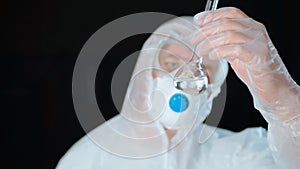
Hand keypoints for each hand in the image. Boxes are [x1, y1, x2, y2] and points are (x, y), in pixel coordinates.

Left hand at [191, 7, 299, 121]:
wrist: (272, 87)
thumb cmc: (253, 70)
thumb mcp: (235, 51)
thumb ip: (224, 42)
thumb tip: (204, 36)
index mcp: (251, 27)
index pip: (230, 13)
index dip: (212, 15)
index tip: (198, 21)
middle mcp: (256, 31)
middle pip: (225, 23)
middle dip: (204, 31)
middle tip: (193, 40)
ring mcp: (258, 43)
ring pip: (228, 34)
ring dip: (209, 43)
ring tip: (200, 51)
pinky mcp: (258, 56)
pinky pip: (235, 49)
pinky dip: (220, 51)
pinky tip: (212, 56)